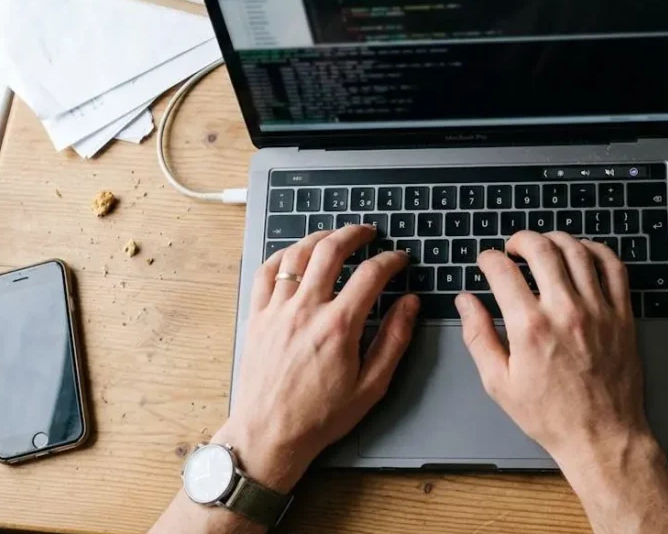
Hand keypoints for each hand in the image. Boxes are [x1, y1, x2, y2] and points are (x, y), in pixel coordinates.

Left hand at [212, 225, 418, 492]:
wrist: (269, 434)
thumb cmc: (321, 416)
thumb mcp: (371, 385)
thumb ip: (394, 339)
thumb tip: (410, 304)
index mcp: (339, 326)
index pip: (371, 274)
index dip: (391, 260)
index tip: (399, 259)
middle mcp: (306, 310)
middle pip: (331, 250)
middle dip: (354, 234)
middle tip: (368, 233)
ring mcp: (277, 310)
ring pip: (296, 254)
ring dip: (319, 238)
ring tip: (334, 237)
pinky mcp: (257, 317)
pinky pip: (266, 272)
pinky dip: (282, 256)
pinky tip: (295, 256)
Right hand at [455, 231, 650, 468]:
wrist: (601, 435)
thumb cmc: (550, 415)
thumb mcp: (499, 383)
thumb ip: (478, 336)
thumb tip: (466, 302)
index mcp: (530, 327)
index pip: (502, 270)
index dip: (488, 258)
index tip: (486, 261)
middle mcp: (565, 311)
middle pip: (541, 249)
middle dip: (521, 240)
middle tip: (513, 247)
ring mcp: (598, 310)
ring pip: (577, 251)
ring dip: (555, 240)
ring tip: (544, 246)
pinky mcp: (621, 315)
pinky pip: (613, 267)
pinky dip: (596, 250)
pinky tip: (583, 253)